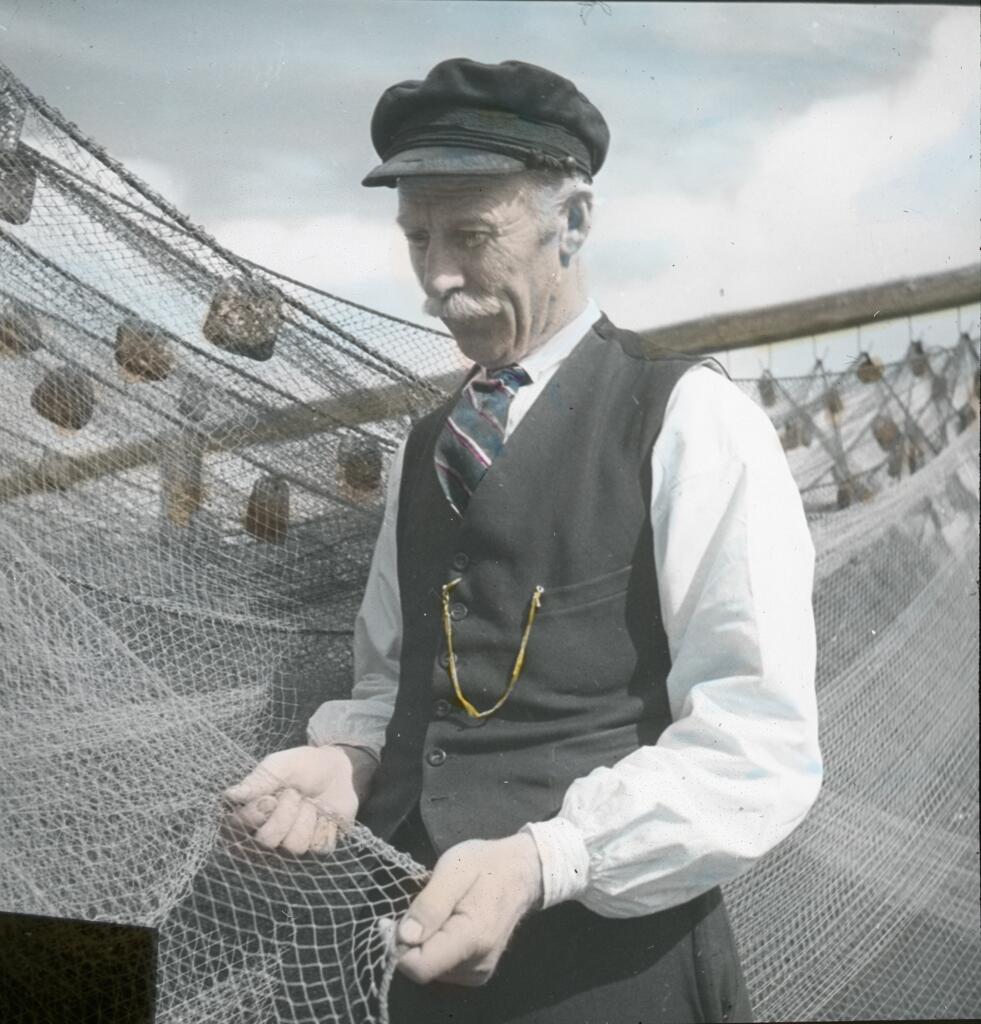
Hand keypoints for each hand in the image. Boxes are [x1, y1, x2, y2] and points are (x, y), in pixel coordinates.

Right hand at [223, 744, 373, 853]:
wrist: (336, 769)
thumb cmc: (302, 767)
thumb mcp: (279, 766)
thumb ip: (256, 781)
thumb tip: (230, 795)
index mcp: (249, 815)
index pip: (236, 829)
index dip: (255, 813)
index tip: (271, 796)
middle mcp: (265, 836)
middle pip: (266, 841)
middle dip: (285, 812)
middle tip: (295, 794)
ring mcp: (290, 847)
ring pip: (293, 846)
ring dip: (307, 816)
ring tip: (310, 803)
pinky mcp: (316, 849)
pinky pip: (318, 847)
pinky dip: (325, 824)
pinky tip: (324, 814)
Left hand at [395, 832, 542, 986]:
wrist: (521, 872)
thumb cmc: (486, 864)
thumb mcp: (454, 868)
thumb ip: (430, 904)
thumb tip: (403, 937)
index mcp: (472, 938)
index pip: (420, 967)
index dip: (397, 945)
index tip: (390, 920)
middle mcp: (477, 965)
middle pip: (422, 969)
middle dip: (409, 941)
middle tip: (415, 906)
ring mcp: (478, 972)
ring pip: (430, 970)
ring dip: (421, 943)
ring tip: (435, 910)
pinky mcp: (477, 973)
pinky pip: (442, 968)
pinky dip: (434, 947)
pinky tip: (444, 923)